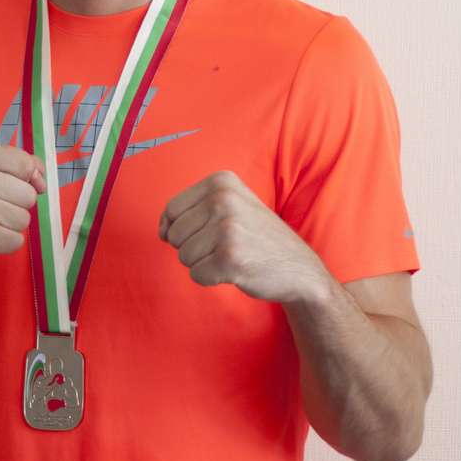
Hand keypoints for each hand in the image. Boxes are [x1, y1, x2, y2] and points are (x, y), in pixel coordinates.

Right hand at [0, 140, 46, 276]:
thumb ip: (15, 167)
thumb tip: (43, 181)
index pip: (25, 164)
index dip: (26, 181)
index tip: (6, 189)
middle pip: (29, 194)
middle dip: (13, 207)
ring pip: (24, 219)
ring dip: (8, 227)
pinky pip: (16, 240)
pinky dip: (3, 244)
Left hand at [158, 169, 328, 303]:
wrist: (298, 267)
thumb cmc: (257, 237)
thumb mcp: (232, 204)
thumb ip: (193, 208)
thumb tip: (161, 229)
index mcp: (221, 182)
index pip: (172, 209)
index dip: (177, 228)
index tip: (201, 235)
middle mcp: (223, 200)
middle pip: (174, 234)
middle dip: (193, 247)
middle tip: (224, 246)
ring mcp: (227, 228)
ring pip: (183, 256)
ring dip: (203, 263)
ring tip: (231, 256)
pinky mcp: (230, 258)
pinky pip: (196, 275)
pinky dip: (211, 278)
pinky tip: (235, 270)